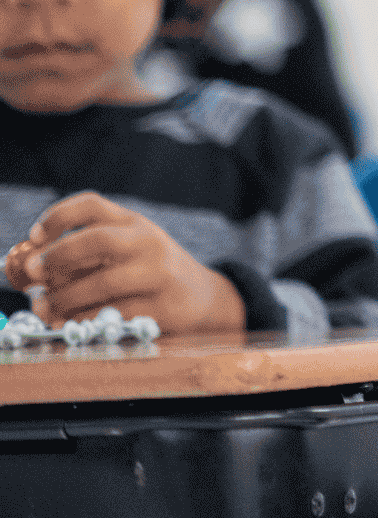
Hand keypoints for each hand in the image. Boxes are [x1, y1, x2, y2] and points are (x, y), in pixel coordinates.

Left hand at [4, 191, 246, 333]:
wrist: (200, 296)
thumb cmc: (146, 272)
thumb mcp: (123, 251)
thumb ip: (81, 256)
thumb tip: (26, 272)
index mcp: (131, 222)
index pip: (92, 205)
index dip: (57, 216)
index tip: (34, 236)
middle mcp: (147, 242)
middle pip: (98, 239)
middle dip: (57, 256)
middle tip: (32, 273)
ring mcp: (158, 273)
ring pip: (102, 282)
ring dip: (63, 298)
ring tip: (43, 307)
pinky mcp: (162, 306)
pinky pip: (113, 314)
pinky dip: (83, 319)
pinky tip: (68, 322)